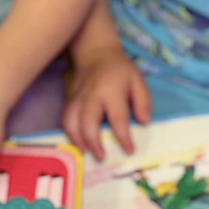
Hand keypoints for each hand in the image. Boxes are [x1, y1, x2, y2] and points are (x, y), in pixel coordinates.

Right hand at [62, 46, 150, 160]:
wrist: (95, 52)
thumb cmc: (119, 70)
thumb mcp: (137, 80)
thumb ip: (143, 101)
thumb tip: (143, 122)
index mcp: (112, 91)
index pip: (117, 117)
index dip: (123, 137)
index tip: (130, 151)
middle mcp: (92, 95)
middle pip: (87, 121)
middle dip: (93, 141)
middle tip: (101, 156)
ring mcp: (78, 97)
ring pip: (70, 120)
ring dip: (76, 139)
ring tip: (84, 153)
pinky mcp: (69, 99)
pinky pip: (65, 118)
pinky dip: (68, 132)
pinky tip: (76, 142)